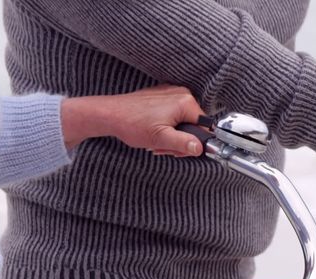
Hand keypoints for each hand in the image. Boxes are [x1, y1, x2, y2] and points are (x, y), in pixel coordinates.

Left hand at [61, 85, 207, 156]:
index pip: (205, 127)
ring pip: (183, 121)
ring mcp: (171, 92)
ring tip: (156, 140)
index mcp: (185, 102)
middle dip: (180, 140)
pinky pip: (174, 114)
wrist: (110, 114)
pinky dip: (167, 125)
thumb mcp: (161, 139)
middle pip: (194, 124)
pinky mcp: (162, 95)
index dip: (194, 142)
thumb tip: (201, 147)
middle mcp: (181, 93)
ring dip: (172, 135)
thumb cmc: (132, 124)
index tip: (180, 149)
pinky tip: (154, 131)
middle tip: (164, 146)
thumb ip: (184, 143)